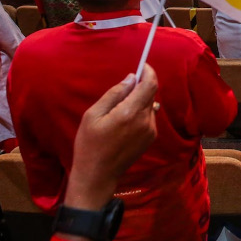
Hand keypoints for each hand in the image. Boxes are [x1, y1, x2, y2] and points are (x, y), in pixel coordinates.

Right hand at [63, 67, 159, 212]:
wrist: (97, 175)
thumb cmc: (90, 144)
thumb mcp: (93, 114)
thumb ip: (114, 94)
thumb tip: (131, 78)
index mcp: (130, 113)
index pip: (150, 84)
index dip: (149, 71)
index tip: (142, 65)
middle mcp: (145, 121)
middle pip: (150, 94)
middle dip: (140, 87)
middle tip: (122, 91)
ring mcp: (150, 131)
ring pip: (150, 106)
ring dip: (139, 101)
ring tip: (118, 112)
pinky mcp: (150, 139)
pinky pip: (149, 117)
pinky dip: (140, 113)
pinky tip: (123, 123)